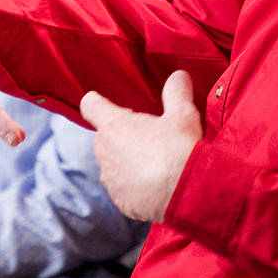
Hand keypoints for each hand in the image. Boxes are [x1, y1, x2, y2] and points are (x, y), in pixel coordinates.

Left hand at [79, 70, 202, 222]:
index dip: (97, 103)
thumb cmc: (180, 149)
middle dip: (122, 135)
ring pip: (113, 164)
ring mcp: (110, 179)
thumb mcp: (183, 114)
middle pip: (105, 136)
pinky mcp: (120, 201)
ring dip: (128, 162)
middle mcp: (104, 152)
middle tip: (150, 137)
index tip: (105, 104)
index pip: (90, 105)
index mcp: (114, 126)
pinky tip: (156, 185)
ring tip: (156, 163)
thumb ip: (176, 92)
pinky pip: (123, 189)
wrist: (186, 194)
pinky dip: (135, 186)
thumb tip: (178, 75)